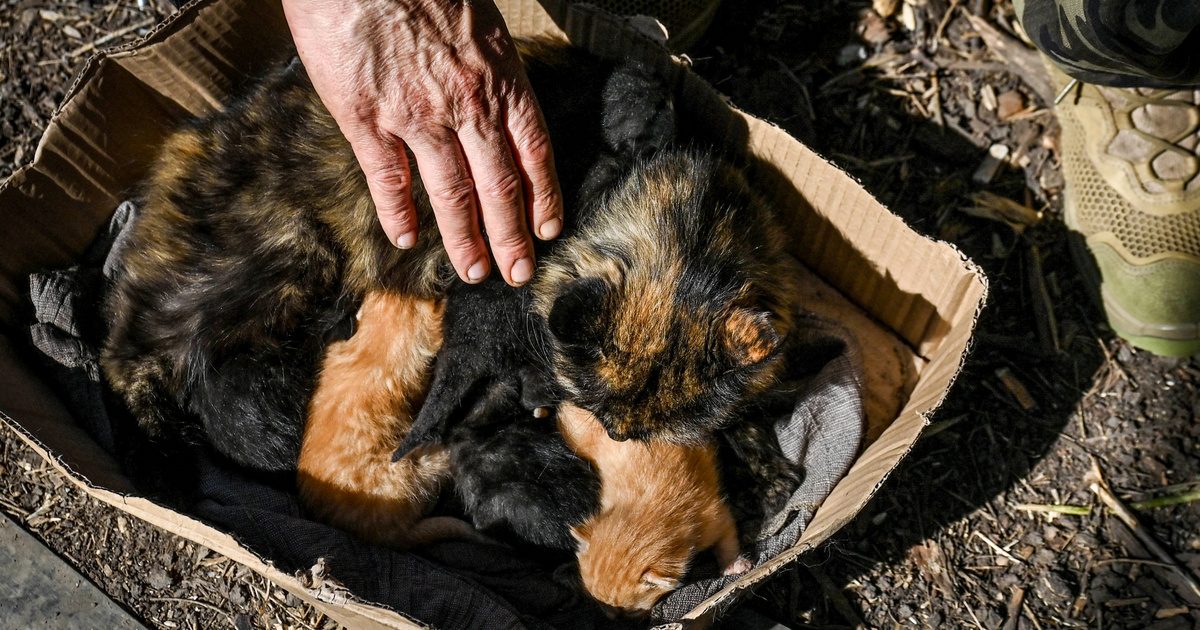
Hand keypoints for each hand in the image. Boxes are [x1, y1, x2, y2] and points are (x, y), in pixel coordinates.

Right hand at [282, 0, 562, 285]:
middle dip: (512, 236)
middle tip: (519, 272)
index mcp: (499, 78)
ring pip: (452, 193)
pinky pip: (389, 179)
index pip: (534, 151)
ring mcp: (416, 115)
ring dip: (465, 239)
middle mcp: (467, 105)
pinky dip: (397, 213)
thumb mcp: (478, 22)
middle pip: (500, 186)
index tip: (549, 228)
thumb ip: (487, 68)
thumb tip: (491, 102)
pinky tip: (406, 239)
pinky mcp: (366, 117)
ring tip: (473, 272)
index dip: (544, 195)